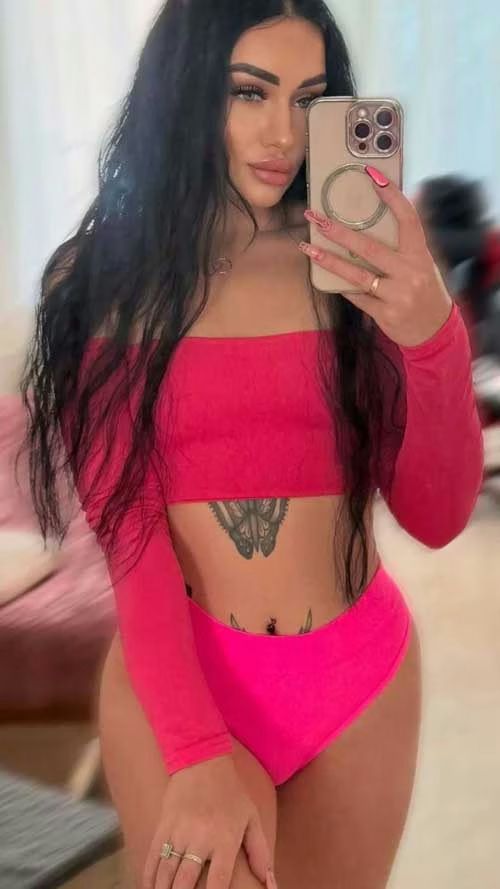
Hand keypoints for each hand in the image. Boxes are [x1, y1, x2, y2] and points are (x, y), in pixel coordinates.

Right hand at [142, 754, 272, 888]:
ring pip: (166, 872)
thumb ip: (260, 853)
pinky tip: (150, 887)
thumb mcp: (251, 818)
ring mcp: (179, 831)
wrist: (202, 761)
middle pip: (185, 881)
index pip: (218, 882)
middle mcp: (200, 837)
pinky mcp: (163, 825)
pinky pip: (153, 856)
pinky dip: (149, 876)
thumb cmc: (231, 793)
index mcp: (225, 839)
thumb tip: (270, 884)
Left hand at [301, 166, 452, 348]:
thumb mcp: (423, 262)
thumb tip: (409, 195)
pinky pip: (356, 296)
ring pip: (357, 275)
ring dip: (329, 261)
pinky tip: (325, 277)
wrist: (434, 330)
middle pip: (370, 248)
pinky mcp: (384, 314)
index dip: (392, 197)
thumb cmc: (425, 290)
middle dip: (340, 232)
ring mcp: (397, 295)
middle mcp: (409, 273)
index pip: (408, 219)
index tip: (372, 176)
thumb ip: (409, 238)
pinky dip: (342, 286)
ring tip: (308, 247)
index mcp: (420, 255)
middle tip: (317, 217)